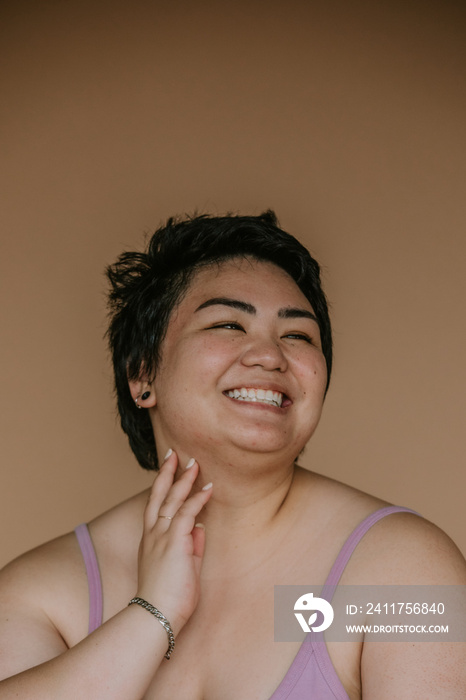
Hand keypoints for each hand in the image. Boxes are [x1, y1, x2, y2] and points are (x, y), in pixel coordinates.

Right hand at [135, 450, 211, 635]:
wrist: (156, 616)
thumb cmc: (168, 598)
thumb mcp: (183, 567)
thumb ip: (191, 546)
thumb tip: (200, 529)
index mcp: (151, 539)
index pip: (155, 505)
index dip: (161, 486)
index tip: (168, 470)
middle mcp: (153, 534)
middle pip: (158, 495)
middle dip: (166, 472)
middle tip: (174, 453)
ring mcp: (162, 536)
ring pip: (172, 499)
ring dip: (185, 480)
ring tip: (195, 463)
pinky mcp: (174, 542)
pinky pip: (187, 513)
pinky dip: (198, 499)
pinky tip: (208, 489)